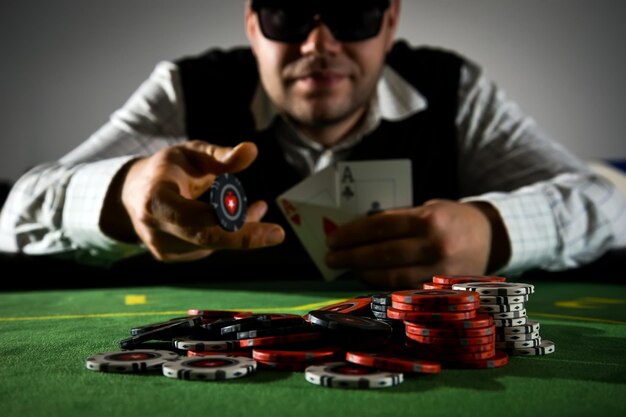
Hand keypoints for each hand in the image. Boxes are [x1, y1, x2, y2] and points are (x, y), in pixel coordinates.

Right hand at [101, 141, 284, 260]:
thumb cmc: (165, 169)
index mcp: (156, 200)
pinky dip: (227, 233)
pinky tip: (237, 217)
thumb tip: (252, 150)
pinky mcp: (170, 256)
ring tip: (258, 207)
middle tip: (277, 232)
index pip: (197, 221)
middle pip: (208, 239)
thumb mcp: (191, 153)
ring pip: (212, 243)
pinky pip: (208, 247)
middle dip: (245, 236)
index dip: (234, 227)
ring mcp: (162, 248)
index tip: (270, 228)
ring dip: (239, 228)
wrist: (129, 193)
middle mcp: (156, 230)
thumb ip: (221, 155)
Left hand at [325, 199, 509, 288]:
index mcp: (429, 219)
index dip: (353, 234)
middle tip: (331, 257)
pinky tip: (366, 278)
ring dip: (363, 273)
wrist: (490, 237)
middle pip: (382, 254)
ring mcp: (440, 270)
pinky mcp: (442, 288)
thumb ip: (397, 219)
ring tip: (346, 268)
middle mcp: (435, 246)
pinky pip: (404, 288)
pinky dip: (382, 284)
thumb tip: (355, 232)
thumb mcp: (426, 208)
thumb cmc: (450, 218)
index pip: (381, 227)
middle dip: (351, 256)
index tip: (333, 238)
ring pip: (391, 276)